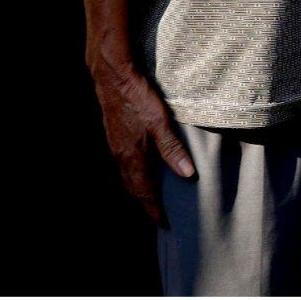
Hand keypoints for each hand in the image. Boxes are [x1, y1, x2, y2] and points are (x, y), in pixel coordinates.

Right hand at [89, 55, 192, 225]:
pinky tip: (142, 170)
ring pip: (128, 177)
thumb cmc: (137, 97)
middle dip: (146, 205)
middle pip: (134, 189)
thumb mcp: (160, 121)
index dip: (154, 210)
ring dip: (140, 190)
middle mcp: (121, 156)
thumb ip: (172, 148)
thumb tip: (187, 174)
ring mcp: (116, 146)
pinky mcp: (115, 136)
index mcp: (132, 156)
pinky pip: (125, 165)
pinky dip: (135, 175)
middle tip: (159, 217)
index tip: (165, 224)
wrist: (113, 76)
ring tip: (153, 198)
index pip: (144, 193)